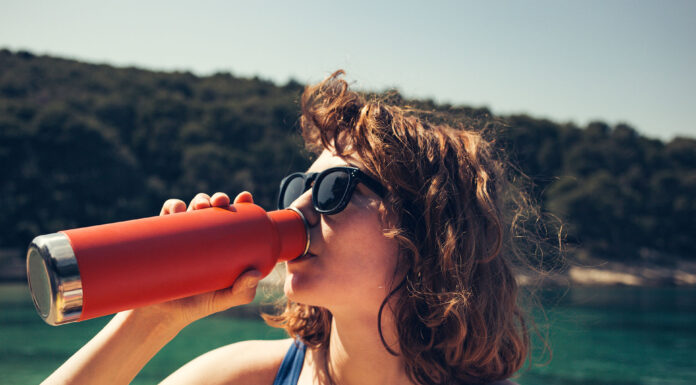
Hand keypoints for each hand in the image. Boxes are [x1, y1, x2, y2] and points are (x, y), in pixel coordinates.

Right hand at [136, 192, 261, 326]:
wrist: (164, 314)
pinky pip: (167, 215)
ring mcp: (184, 235)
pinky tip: (177, 209)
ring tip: (201, 206)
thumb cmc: (199, 304)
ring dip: (199, 199)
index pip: (235, 216)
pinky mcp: (163, 238)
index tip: (245, 197)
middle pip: (214, 207)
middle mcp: (204, 234)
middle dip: (219, 198)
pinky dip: (172, 207)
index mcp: (223, 242)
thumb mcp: (225, 299)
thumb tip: (253, 273)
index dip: (241, 202)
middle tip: (220, 202)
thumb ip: (243, 292)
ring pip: (192, 207)